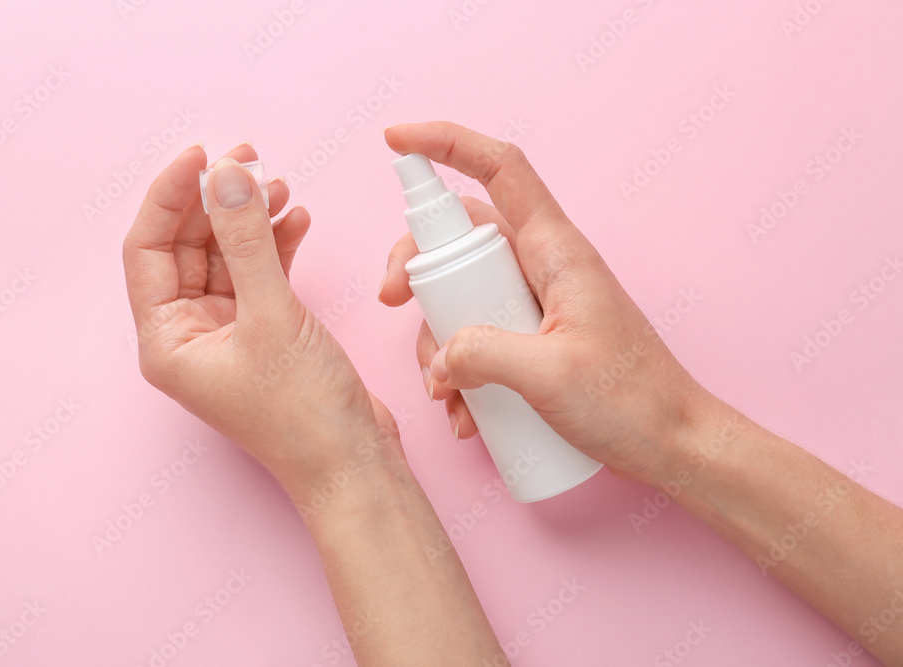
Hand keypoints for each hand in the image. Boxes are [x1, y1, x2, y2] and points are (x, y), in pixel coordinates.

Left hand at [123, 143, 403, 499]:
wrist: (354, 462)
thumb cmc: (304, 413)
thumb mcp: (272, 316)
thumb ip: (247, 241)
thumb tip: (227, 175)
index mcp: (167, 340)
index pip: (148, 249)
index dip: (170, 196)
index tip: (202, 154)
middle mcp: (189, 335)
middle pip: (188, 247)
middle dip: (218, 201)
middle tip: (250, 159)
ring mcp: (229, 333)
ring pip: (227, 256)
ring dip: (251, 219)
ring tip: (281, 185)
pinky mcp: (265, 332)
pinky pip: (260, 274)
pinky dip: (276, 245)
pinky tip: (297, 221)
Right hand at [379, 122, 709, 483]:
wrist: (673, 444)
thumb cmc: (633, 403)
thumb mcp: (551, 377)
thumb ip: (484, 354)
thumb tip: (440, 353)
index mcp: (557, 251)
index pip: (500, 169)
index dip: (447, 142)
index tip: (396, 140)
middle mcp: (543, 266)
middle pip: (462, 235)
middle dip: (417, 266)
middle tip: (391, 301)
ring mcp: (536, 302)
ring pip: (462, 291)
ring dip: (437, 337)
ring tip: (445, 393)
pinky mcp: (533, 338)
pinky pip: (478, 335)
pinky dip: (459, 370)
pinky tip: (465, 415)